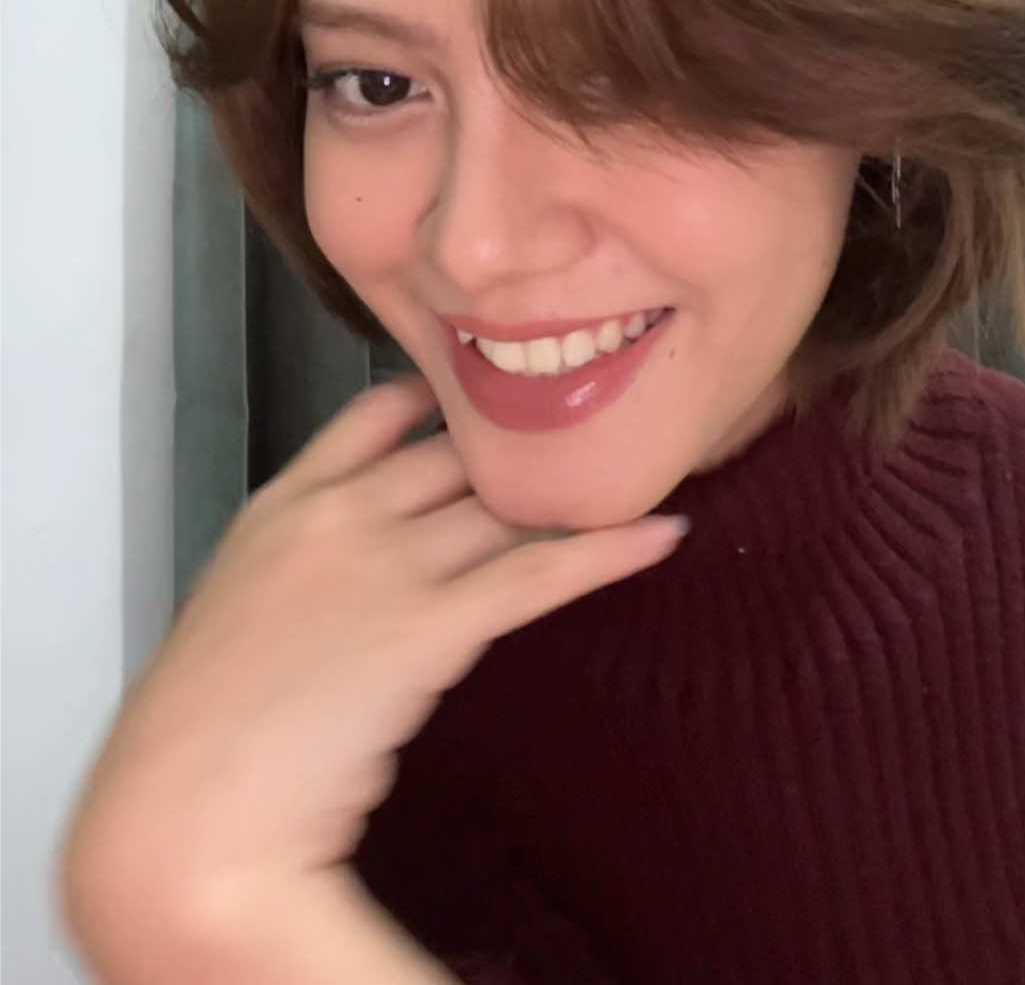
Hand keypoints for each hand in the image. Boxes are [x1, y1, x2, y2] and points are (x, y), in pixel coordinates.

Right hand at [59, 375, 687, 948]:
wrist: (180, 813)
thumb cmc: (198, 738)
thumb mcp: (243, 624)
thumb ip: (307, 581)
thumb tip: (367, 590)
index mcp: (280, 506)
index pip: (375, 414)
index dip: (440, 402)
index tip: (487, 396)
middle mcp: (337, 513)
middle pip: (454, 456)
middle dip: (517, 457)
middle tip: (584, 450)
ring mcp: (383, 563)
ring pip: (501, 505)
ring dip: (571, 496)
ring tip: (642, 475)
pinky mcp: (427, 627)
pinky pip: (537, 572)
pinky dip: (607, 551)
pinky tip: (660, 535)